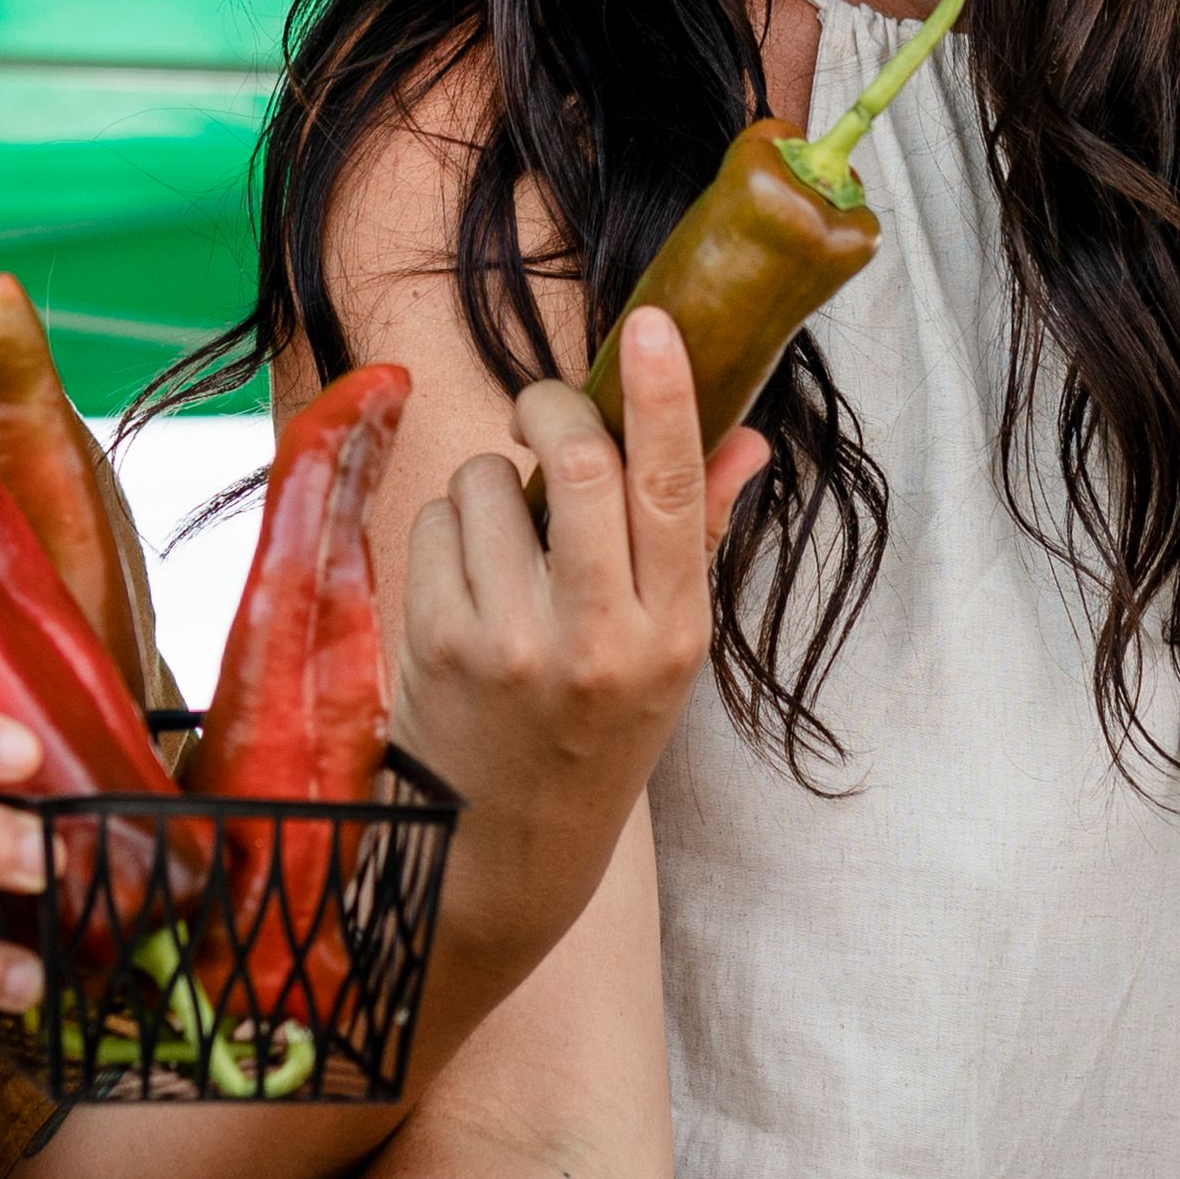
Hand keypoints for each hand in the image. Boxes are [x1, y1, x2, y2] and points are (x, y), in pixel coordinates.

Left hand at [386, 307, 767, 879]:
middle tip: (544, 409)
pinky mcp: (436, 648)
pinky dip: (446, 530)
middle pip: (574, 463)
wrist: (503, 852)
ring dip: (491, 482)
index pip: (672, 490)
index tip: (651, 326)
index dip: (662, 396)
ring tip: (506, 545)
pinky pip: (433, 525)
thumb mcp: (665, 653)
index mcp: (672, 634)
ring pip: (487, 483)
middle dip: (550, 407)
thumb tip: (746, 439)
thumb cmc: (593, 733)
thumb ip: (696, 538)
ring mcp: (510, 644)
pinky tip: (465, 585)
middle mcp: (597, 639)